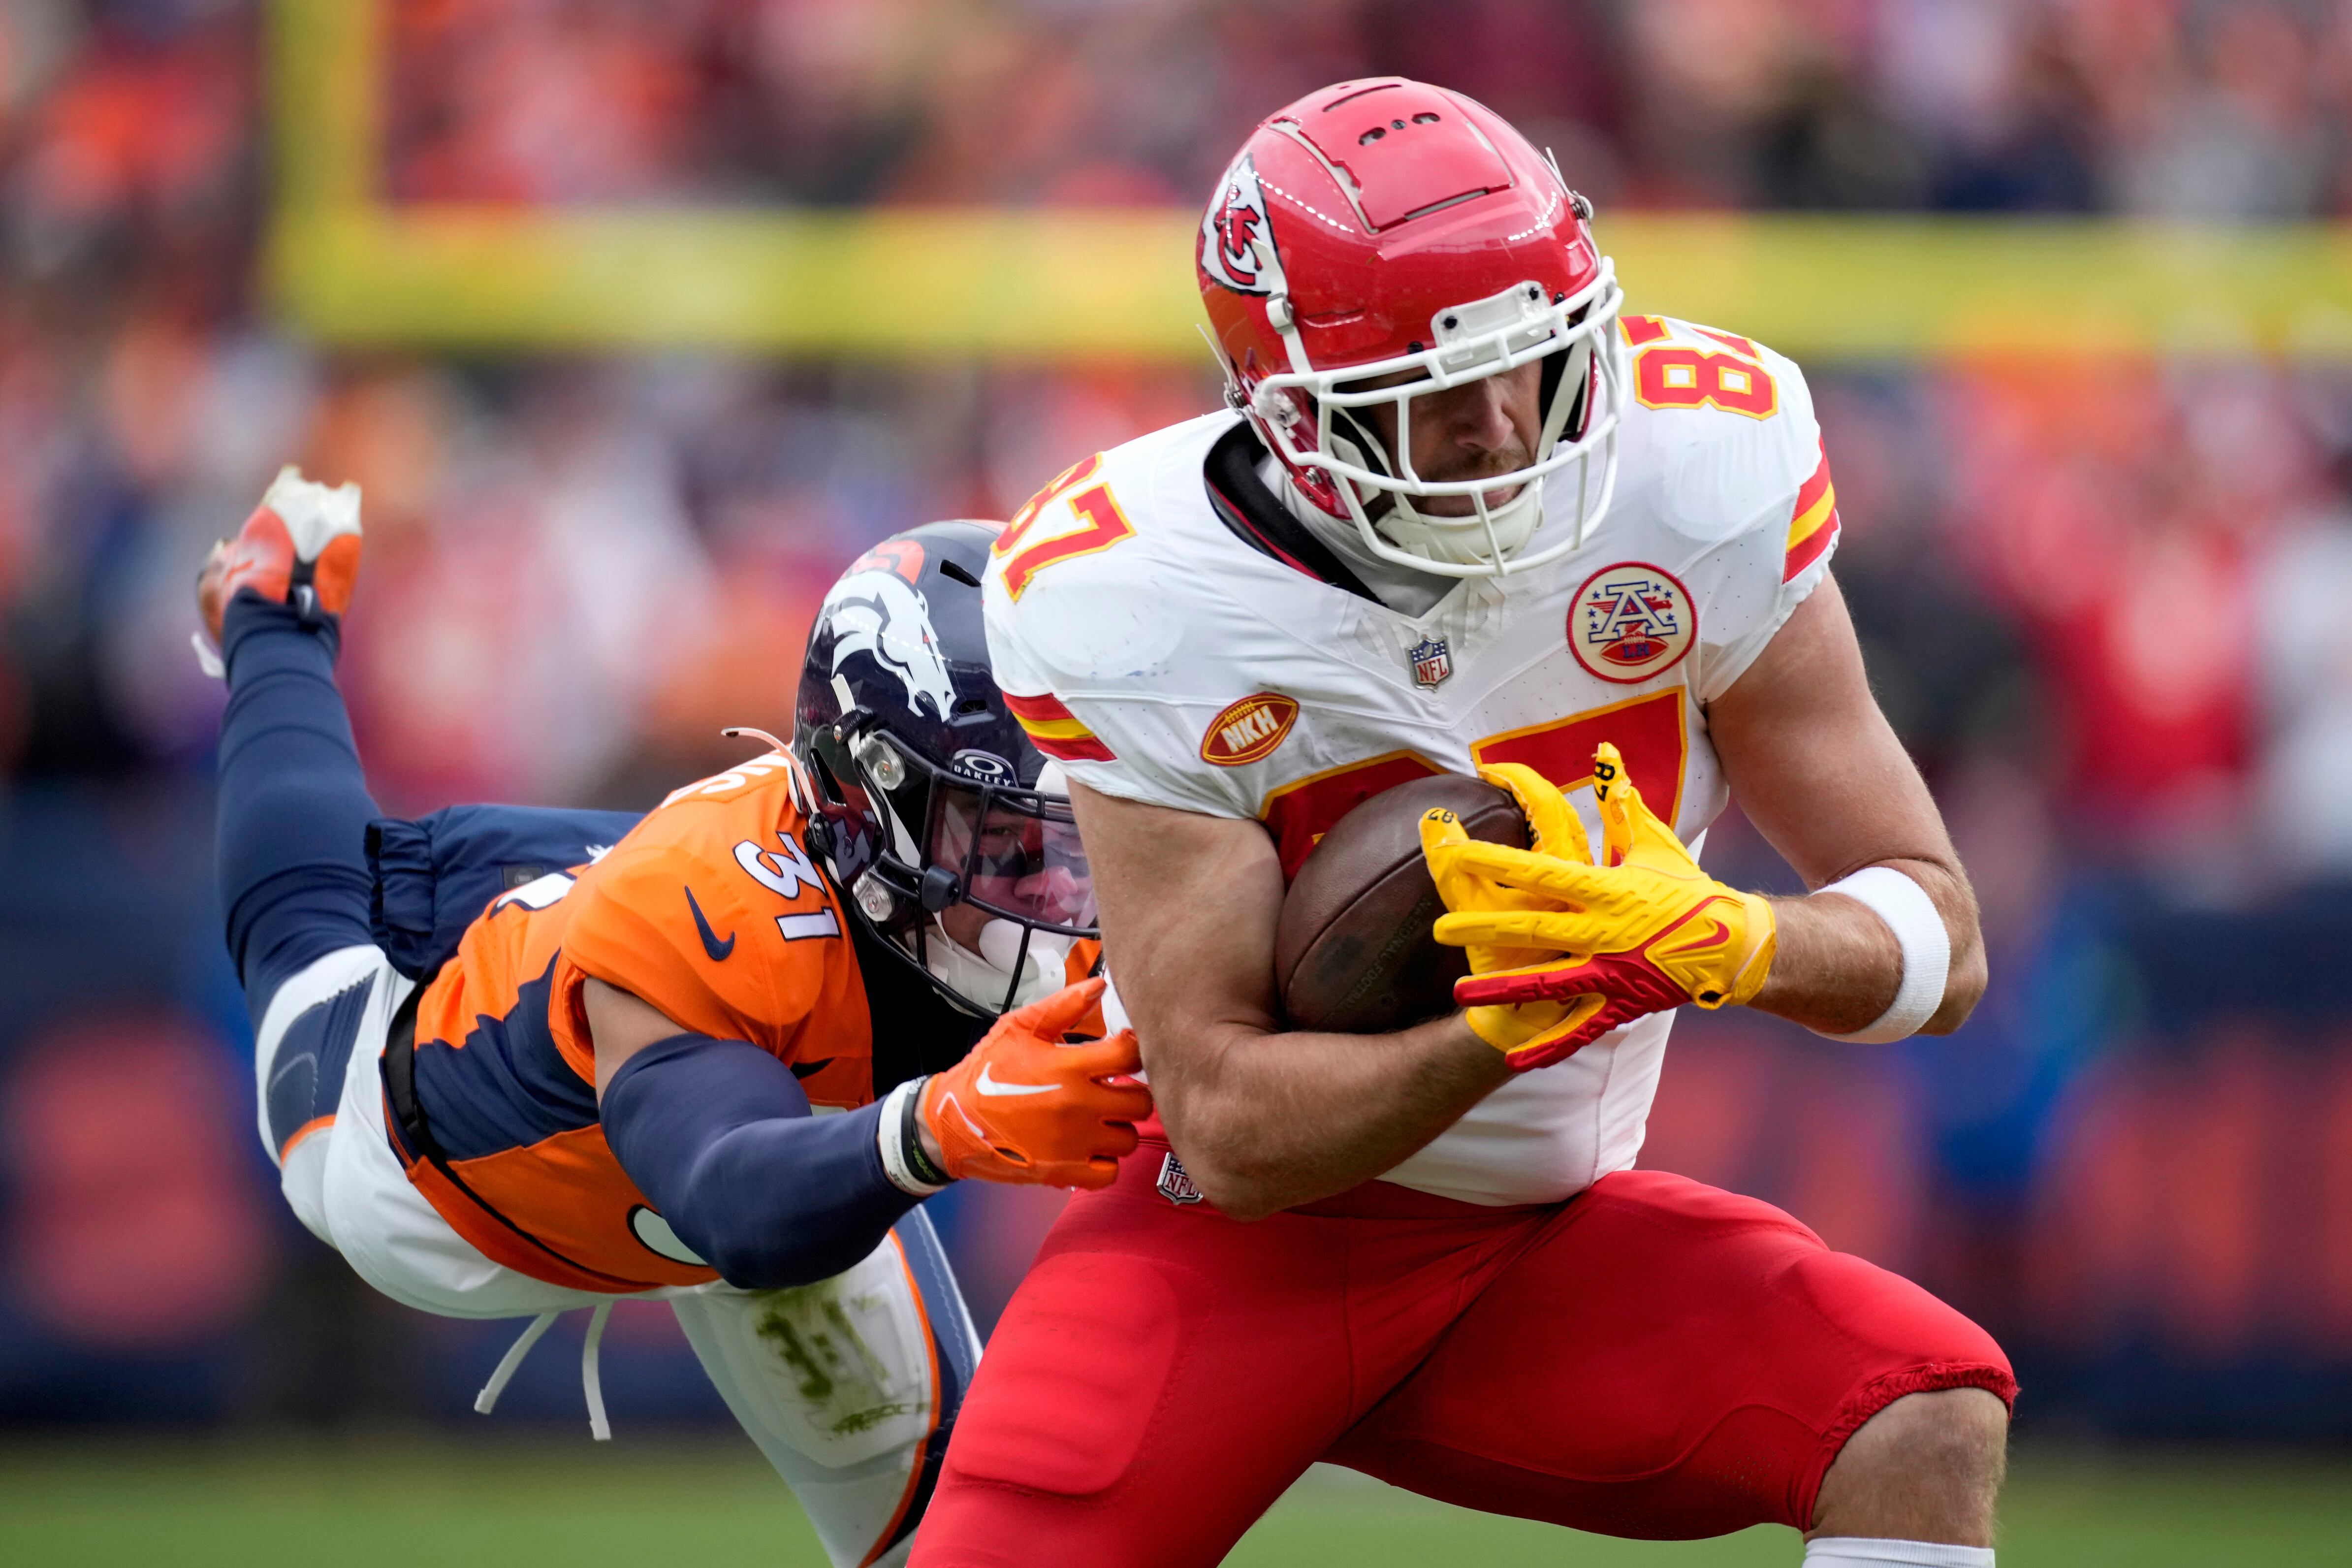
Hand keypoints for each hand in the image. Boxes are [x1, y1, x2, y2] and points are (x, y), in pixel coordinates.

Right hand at [921, 977, 1150, 1188]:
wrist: (952, 1123)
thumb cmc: (985, 1074)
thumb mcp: (1017, 1028)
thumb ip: (1063, 1007)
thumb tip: (1099, 986)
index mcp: (1068, 1067)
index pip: (1130, 1056)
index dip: (1133, 1050)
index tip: (1124, 1051)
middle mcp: (1077, 1107)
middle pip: (1141, 1102)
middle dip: (1132, 1091)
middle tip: (1113, 1088)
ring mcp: (1073, 1144)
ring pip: (1129, 1138)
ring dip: (1119, 1127)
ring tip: (1099, 1117)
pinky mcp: (1064, 1172)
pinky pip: (1110, 1172)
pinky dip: (1105, 1161)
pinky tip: (1090, 1146)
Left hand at [1420, 744, 1775, 1069]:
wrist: (1734, 943)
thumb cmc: (1688, 889)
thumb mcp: (1655, 843)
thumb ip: (1622, 802)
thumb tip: (1605, 750)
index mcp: (1609, 887)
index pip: (1543, 869)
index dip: (1499, 860)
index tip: (1457, 851)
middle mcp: (1607, 930)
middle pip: (1535, 926)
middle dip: (1485, 928)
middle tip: (1439, 930)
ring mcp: (1615, 971)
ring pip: (1550, 981)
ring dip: (1504, 987)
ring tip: (1460, 992)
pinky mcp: (1624, 1004)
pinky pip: (1582, 1028)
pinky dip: (1549, 1045)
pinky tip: (1514, 1057)